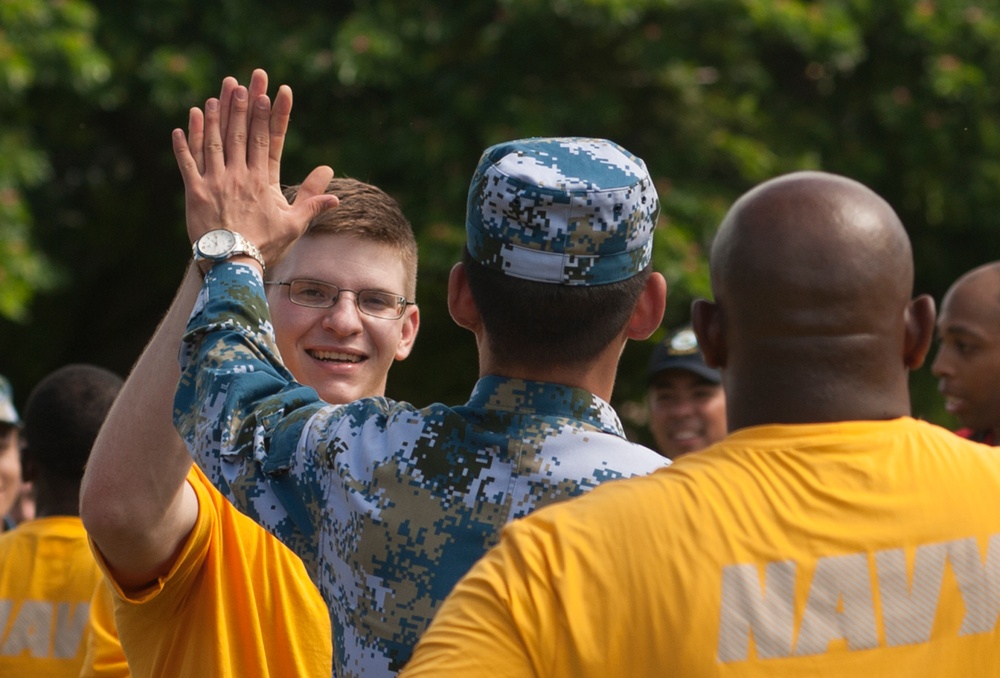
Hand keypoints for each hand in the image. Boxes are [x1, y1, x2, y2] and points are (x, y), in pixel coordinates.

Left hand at [172, 68, 337, 266]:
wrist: (233, 264)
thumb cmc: (265, 246)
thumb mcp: (294, 226)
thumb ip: (312, 203)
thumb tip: (335, 193)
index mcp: (263, 181)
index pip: (270, 139)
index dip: (274, 113)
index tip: (277, 91)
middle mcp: (239, 176)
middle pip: (241, 132)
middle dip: (245, 102)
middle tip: (247, 78)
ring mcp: (215, 182)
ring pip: (215, 141)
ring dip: (217, 115)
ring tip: (219, 92)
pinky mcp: (194, 192)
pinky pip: (187, 162)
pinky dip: (184, 143)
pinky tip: (183, 124)